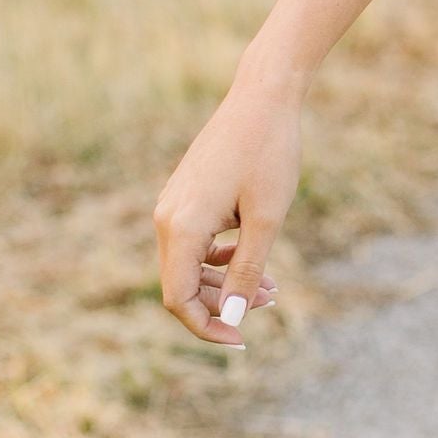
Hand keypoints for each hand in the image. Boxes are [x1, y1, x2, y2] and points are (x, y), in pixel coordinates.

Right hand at [154, 77, 300, 348]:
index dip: (207, 326)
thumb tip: (233, 317)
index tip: (242, 339)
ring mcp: (173, 205)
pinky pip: (194, 242)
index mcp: (181, 227)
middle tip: (270, 301)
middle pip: (181, 285)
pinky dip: (221, 258)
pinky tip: (253, 257)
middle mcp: (167, 218)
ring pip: (189, 265)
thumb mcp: (266, 220)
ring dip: (225, 282)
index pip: (178, 299)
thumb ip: (246, 270)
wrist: (263, 98)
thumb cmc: (269, 154)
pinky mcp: (186, 196)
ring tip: (271, 286)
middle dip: (222, 304)